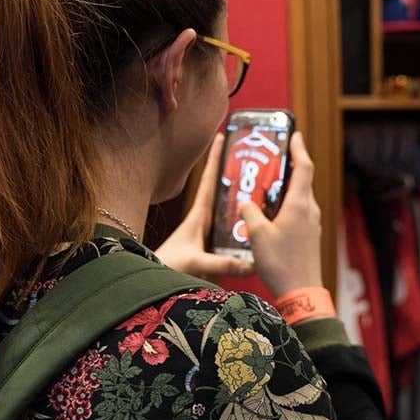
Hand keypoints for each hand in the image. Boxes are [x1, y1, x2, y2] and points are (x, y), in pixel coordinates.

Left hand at [155, 133, 254, 280]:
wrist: (152, 284)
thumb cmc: (167, 268)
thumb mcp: (196, 263)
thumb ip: (222, 264)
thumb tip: (250, 263)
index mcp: (199, 214)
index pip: (210, 180)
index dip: (217, 157)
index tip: (224, 135)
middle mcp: (205, 219)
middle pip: (225, 189)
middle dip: (239, 172)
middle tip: (257, 156)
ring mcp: (210, 232)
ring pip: (231, 209)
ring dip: (245, 198)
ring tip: (267, 185)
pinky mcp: (214, 246)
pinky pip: (234, 229)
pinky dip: (246, 224)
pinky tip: (262, 224)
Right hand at [239, 131, 323, 296]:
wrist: (301, 293)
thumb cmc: (280, 263)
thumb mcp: (257, 235)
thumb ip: (249, 213)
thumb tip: (245, 202)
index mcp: (300, 204)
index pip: (304, 167)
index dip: (299, 149)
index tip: (294, 134)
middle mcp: (309, 211)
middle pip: (302, 182)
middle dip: (288, 168)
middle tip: (271, 158)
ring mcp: (311, 225)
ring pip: (299, 199)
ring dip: (284, 190)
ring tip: (265, 186)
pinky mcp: (309, 237)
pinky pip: (297, 214)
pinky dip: (285, 207)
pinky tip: (269, 214)